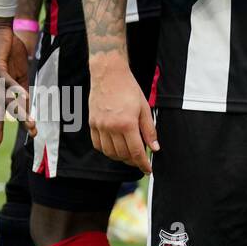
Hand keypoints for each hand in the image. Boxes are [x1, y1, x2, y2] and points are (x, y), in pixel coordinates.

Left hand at [0, 15, 35, 144]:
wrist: (1, 32)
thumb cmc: (11, 51)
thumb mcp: (21, 73)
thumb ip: (22, 88)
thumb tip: (26, 103)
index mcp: (6, 89)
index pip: (6, 111)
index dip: (3, 126)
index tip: (2, 142)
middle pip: (5, 109)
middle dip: (11, 123)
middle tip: (20, 134)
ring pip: (7, 98)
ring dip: (18, 110)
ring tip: (28, 119)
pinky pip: (6, 81)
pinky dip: (12, 89)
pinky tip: (20, 96)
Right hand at [88, 58, 157, 172]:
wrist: (109, 75)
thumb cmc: (129, 89)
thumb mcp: (144, 108)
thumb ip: (149, 130)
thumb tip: (154, 147)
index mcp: (127, 123)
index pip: (136, 151)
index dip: (143, 163)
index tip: (148, 170)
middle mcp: (111, 127)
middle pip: (122, 154)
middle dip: (133, 161)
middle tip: (140, 160)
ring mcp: (99, 127)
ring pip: (109, 152)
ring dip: (120, 157)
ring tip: (129, 155)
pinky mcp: (92, 124)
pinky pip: (98, 145)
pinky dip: (107, 150)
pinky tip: (115, 148)